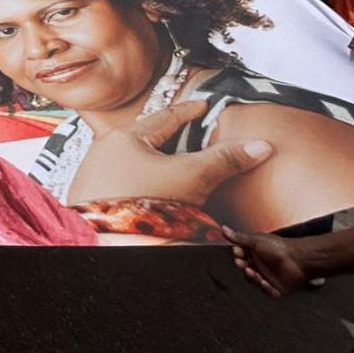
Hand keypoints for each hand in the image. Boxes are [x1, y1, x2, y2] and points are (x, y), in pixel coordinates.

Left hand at [67, 100, 272, 207]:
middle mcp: (104, 152)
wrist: (110, 247)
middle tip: (189, 131)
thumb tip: (261, 145)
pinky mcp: (93, 200)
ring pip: (132, 161)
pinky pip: (123, 181)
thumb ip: (223, 159)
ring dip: (154, 161)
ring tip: (173, 164)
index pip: (165, 116)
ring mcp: (95, 176)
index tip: (202, 105)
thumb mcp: (192, 178)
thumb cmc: (144, 205)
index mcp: (124, 138)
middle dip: (169, 135)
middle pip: (145, 138)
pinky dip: (142, 180)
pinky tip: (152, 192)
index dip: (188, 111)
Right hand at [223, 227, 313, 297]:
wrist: (299, 260)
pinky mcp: (276, 288)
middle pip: (245, 269)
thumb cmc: (279, 247)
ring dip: (252, 278)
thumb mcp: (256, 240)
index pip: (241, 256)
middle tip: (243, 264)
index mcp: (256, 253)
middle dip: (242, 267)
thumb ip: (239, 238)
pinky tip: (265, 283)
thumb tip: (223, 229)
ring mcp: (268, 277)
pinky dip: (265, 289)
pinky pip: (266, 292)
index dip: (237, 256)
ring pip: (253, 281)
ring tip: (254, 273)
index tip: (237, 253)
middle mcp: (261, 265)